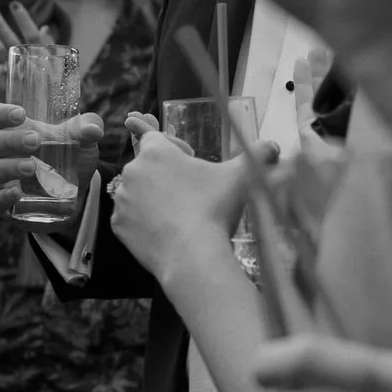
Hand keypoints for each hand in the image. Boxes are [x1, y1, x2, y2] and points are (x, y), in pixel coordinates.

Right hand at [0, 101, 102, 223]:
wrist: (76, 194)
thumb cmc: (69, 156)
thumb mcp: (81, 139)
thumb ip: (87, 128)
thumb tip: (93, 129)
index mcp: (10, 131)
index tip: (20, 114)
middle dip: (8, 140)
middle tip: (34, 141)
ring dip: (6, 167)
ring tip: (31, 167)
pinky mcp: (4, 207)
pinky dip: (1, 198)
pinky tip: (17, 193)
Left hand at [105, 121, 249, 286]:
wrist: (192, 256)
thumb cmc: (215, 208)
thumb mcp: (242, 176)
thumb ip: (259, 154)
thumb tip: (274, 147)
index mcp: (155, 151)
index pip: (154, 135)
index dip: (174, 147)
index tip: (188, 159)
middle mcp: (132, 170)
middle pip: (147, 166)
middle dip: (164, 175)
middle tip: (190, 194)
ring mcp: (121, 200)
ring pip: (137, 193)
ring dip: (152, 199)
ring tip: (179, 215)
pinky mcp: (117, 225)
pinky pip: (129, 218)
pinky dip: (143, 222)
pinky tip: (165, 231)